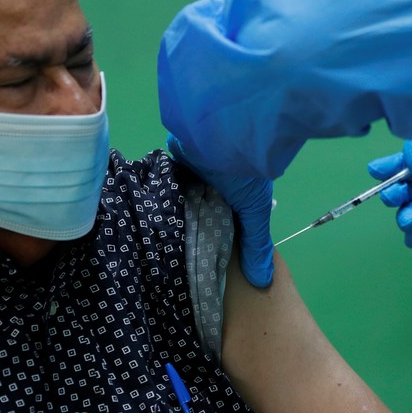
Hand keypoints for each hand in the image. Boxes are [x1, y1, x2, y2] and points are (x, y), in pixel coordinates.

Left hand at [167, 134, 273, 287]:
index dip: (216, 240)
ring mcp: (191, 174)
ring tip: (160, 248)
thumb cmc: (244, 172)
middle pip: (199, 213)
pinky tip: (149, 222)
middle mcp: (212, 184)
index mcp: (235, 194)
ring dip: (174, 217)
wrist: (220, 130)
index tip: (206, 266)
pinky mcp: (171, 165)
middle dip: (193, 231)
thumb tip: (262, 282)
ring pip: (180, 203)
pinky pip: (163, 188)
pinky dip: (159, 201)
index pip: (224, 222)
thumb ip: (255, 244)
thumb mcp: (255, 210)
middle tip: (179, 261)